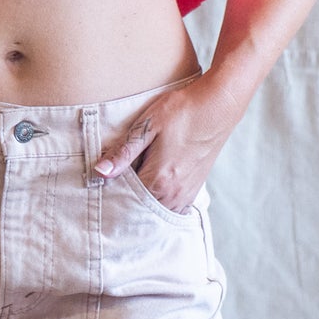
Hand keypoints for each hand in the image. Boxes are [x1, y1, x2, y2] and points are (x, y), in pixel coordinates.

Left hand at [92, 72, 244, 212]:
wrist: (219, 106)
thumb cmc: (183, 111)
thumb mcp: (148, 125)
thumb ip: (124, 151)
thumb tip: (100, 171)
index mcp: (157, 180)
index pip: (125, 199)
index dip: (111, 194)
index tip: (102, 188)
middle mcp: (172, 195)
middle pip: (139, 210)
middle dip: (125, 204)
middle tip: (113, 194)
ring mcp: (184, 196)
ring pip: (155, 212)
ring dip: (142, 206)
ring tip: (132, 192)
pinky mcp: (193, 192)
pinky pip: (170, 210)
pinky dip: (158, 205)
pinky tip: (152, 193)